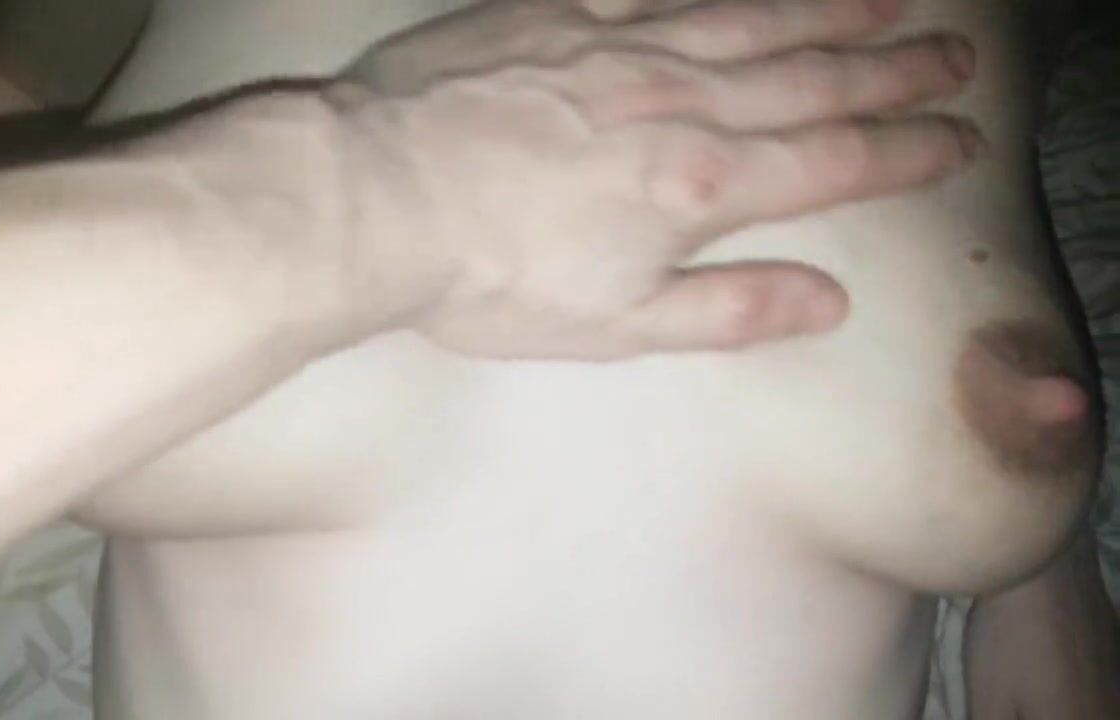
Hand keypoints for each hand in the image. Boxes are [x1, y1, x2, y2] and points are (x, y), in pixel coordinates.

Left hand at [328, 0, 977, 359]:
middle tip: (950, 59)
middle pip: (808, 80)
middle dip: (890, 72)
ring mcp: (617, 51)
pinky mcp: (554, 17)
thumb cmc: (489, 279)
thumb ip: (729, 309)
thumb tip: (827, 301)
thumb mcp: (617, 327)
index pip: (831, 163)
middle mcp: (676, 105)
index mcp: (699, 188)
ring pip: (746, 21)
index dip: (903, 151)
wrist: (380, 200)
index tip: (954, 138)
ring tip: (887, 1)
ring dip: (824, 12)